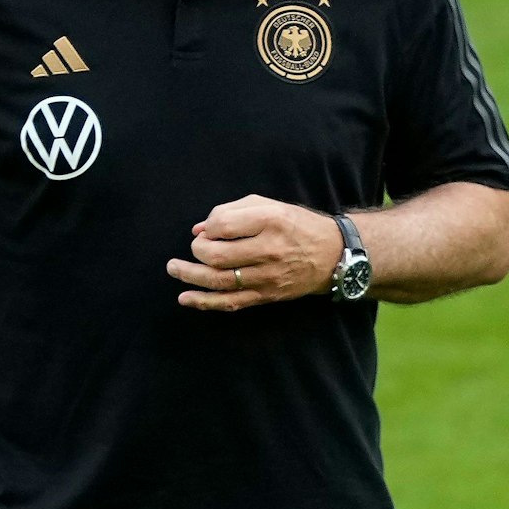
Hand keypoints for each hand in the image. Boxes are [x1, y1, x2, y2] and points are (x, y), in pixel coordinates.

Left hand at [168, 195, 343, 310]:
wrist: (334, 255)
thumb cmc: (298, 225)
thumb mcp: (270, 205)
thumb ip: (233, 211)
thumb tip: (199, 228)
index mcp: (270, 221)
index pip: (224, 225)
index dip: (208, 226)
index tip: (209, 228)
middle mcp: (268, 250)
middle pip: (217, 255)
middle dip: (197, 251)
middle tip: (195, 247)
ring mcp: (267, 276)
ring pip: (219, 281)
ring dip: (190, 276)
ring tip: (174, 269)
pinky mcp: (266, 295)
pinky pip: (231, 302)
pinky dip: (205, 302)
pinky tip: (186, 298)